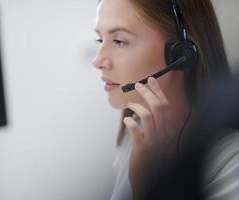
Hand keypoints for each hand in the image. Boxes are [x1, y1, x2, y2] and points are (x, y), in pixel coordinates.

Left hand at [124, 77, 178, 197]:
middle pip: (158, 106)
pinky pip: (136, 130)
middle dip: (147, 92)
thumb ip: (157, 125)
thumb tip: (147, 106)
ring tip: (130, 103)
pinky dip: (130, 122)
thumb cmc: (152, 159)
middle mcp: (165, 135)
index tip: (150, 79)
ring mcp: (155, 142)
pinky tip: (127, 121)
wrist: (150, 181)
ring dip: (137, 105)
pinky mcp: (143, 149)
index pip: (166, 105)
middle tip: (137, 85)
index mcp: (169, 130)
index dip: (157, 90)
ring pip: (148, 115)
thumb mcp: (159, 140)